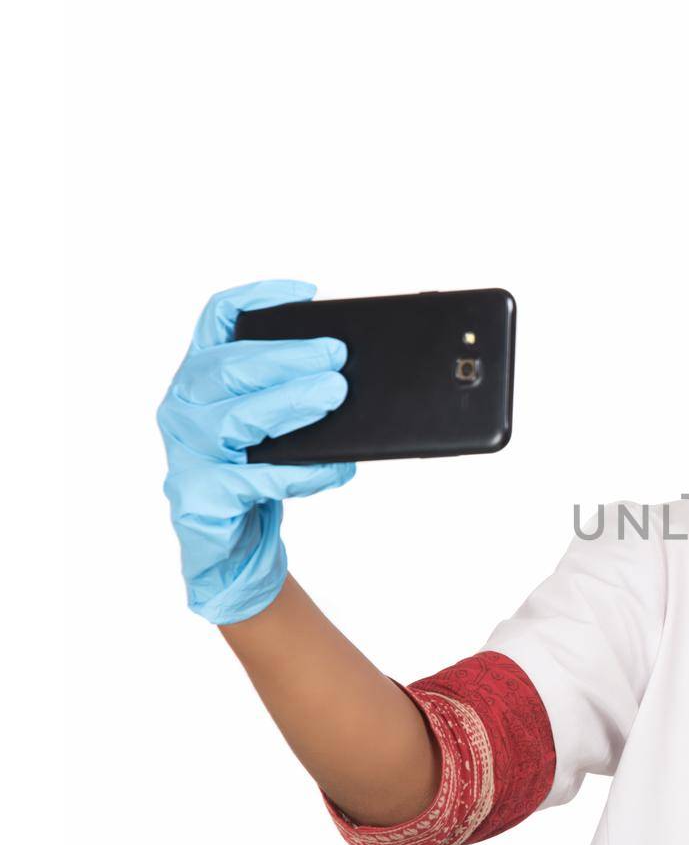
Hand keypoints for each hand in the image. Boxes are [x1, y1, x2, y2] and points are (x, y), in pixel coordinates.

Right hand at [156, 279, 354, 624]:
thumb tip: (352, 372)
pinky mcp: (199, 498)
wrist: (234, 552)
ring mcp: (185, 454)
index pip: (215, 322)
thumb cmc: (259, 476)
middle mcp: (182, 408)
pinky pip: (253, 479)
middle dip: (286, 357)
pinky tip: (337, 468)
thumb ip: (296, 395)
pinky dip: (300, 472)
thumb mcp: (278, 428)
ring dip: (290, 404)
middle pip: (226, 368)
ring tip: (335, 394)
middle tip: (337, 355)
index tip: (307, 293)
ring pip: (235, 419)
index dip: (256, 299)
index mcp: (201, 379)